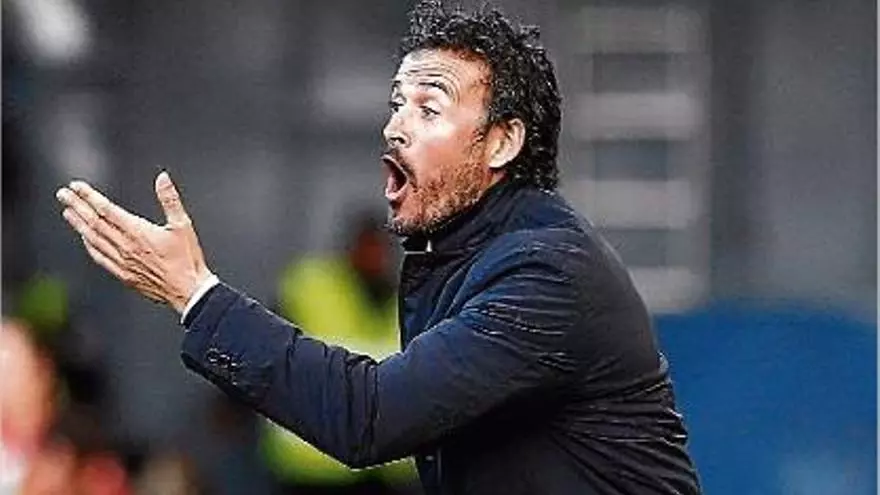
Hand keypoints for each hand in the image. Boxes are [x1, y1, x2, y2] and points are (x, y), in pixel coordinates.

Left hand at [55, 171, 212, 313]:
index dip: (90, 196)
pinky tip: (84, 238)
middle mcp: (126, 246)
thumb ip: (170, 199)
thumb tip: (162, 178)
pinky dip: (89, 245)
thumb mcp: (183, 225)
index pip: (107, 210)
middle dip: (77, 206)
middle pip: (95, 222)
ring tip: (67, 211)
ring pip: (94, 239)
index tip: (77, 187)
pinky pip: (100, 257)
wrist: (188, 291)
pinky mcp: (123, 274)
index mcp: (138, 232)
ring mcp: (122, 261)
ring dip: (79, 224)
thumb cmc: (187, 259)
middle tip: (63, 194)